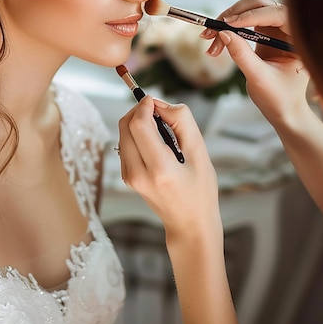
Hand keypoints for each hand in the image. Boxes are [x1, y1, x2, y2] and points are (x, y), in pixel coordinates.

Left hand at [118, 96, 221, 241]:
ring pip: (122, 133)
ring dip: (137, 122)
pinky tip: (154, 141)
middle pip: (125, 126)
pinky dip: (135, 135)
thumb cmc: (200, 189)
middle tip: (159, 111)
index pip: (139, 126)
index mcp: (160, 169)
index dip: (144, 106)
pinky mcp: (126, 177)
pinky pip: (124, 144)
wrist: (189, 223)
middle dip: (139, 111)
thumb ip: (182, 122)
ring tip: (160, 128)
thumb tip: (159, 105)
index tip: (154, 100)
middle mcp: (138, 174)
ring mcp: (128, 177)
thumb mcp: (200, 152)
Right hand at [201, 0, 309, 125]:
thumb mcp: (258, 78)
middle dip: (234, 13)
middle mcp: (288, 27)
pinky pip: (242, 20)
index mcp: (298, 37)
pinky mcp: (263, 31)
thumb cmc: (279, 97)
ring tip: (210, 42)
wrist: (283, 109)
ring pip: (247, 8)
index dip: (251, 15)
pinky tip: (216, 44)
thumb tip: (224, 33)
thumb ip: (241, 54)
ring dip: (226, 21)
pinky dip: (227, 29)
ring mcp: (275, 27)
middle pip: (260, 2)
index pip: (276, 13)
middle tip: (213, 30)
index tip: (228, 24)